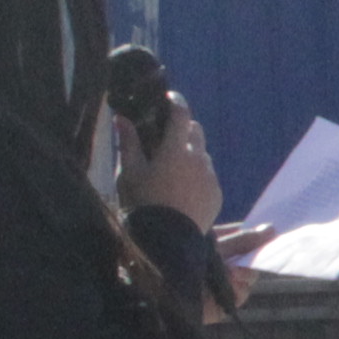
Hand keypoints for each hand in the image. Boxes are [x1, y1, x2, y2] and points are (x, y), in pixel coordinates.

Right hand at [119, 89, 223, 229]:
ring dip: (190, 153)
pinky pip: (208, 176)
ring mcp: (210, 176)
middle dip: (183, 127)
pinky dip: (197, 175)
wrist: (166, 241)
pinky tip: (181, 189)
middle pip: (195, 130)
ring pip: (202, 153)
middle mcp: (197, 158)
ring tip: (171, 169)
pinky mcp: (217, 193)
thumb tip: (122, 118)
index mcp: (175, 149)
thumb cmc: (142, 204)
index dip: (175, 101)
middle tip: (166, 137)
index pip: (181, 112)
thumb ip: (128, 143)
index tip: (168, 97)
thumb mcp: (130, 173)